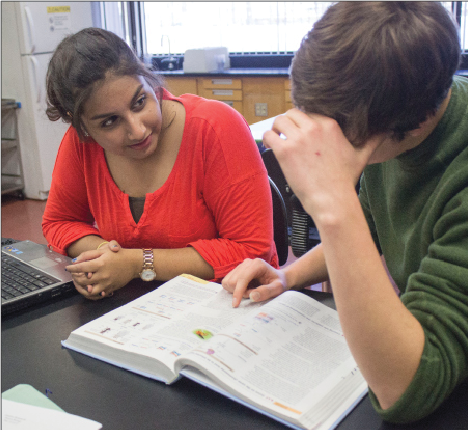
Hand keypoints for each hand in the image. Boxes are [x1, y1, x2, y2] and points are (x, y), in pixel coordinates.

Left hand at [66, 240, 135, 299]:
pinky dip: (92, 292)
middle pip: (83, 280)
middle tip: (74, 274)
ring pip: (89, 291)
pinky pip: (99, 295)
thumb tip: (77, 260)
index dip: (72, 268)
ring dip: (83, 288)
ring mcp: (107, 283)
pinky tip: (90, 287)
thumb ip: (89, 254)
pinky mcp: (111, 288)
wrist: (134, 263)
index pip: (81, 267)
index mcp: (100, 264)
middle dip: (76, 277)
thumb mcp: (104, 249)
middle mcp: (103, 275)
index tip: (68, 268)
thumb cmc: (119, 255)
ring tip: (81, 283)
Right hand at [222, 258, 287, 307]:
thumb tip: (252, 296)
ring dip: (235, 290)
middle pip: (233, 280)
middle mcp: (248, 262)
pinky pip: (227, 281)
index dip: (238, 291)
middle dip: (238, 292)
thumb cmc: (278, 283)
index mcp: (257, 264)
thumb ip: (266, 292)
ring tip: (248, 291)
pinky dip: (233, 288)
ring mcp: (241, 265)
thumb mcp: (277, 289)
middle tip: (251, 295)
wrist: (278, 278)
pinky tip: (244, 289)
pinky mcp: (237, 270)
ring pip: (228, 281)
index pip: (242, 278)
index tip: (236, 304)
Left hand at [264, 109, 379, 223]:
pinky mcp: (285, 151)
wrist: (332, 199)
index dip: (302, 120)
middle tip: (285, 133)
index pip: (309, 111)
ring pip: (279, 121)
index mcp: (330, 125)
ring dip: (276, 129)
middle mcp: (313, 128)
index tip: (299, 130)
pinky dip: (267, 139)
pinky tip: (270, 146)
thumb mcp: (361, 155)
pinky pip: (269, 135)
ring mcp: (298, 139)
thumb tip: (386, 131)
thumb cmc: (344, 180)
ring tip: (276, 138)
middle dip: (287, 122)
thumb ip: (372, 140)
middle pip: (292, 113)